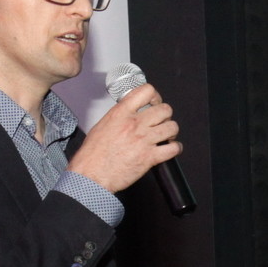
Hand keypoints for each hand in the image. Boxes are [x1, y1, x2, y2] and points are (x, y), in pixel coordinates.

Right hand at [67, 83, 181, 193]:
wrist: (91, 175)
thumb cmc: (92, 155)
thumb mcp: (102, 125)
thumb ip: (119, 116)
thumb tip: (129, 113)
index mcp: (121, 114)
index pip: (146, 91)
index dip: (155, 96)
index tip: (154, 103)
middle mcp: (134, 124)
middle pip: (164, 109)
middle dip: (166, 115)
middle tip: (161, 121)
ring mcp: (143, 140)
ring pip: (172, 127)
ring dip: (171, 131)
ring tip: (166, 135)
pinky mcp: (150, 157)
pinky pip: (173, 149)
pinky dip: (175, 148)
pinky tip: (170, 149)